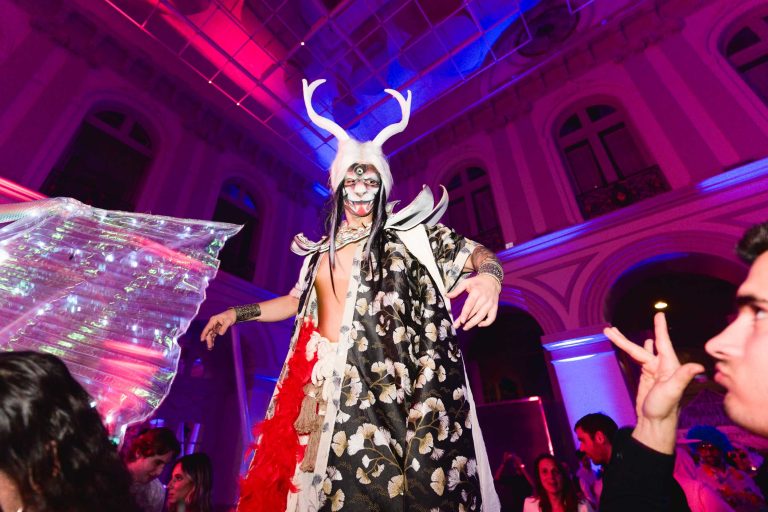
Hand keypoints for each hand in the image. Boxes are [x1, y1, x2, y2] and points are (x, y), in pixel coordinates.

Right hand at [200, 308, 235, 349]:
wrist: (234, 314)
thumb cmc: (231, 316)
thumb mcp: (228, 321)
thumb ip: (224, 327)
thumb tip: (220, 334)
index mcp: (213, 320)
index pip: (207, 327)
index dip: (204, 334)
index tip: (202, 339)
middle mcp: (213, 323)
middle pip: (209, 332)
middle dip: (208, 339)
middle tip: (209, 347)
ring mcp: (215, 326)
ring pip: (211, 334)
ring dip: (210, 340)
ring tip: (210, 348)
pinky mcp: (217, 328)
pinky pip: (214, 334)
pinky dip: (213, 339)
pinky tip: (212, 344)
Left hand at [447, 274, 499, 330]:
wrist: (492, 280)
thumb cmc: (478, 282)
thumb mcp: (466, 282)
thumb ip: (457, 290)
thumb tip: (447, 295)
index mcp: (476, 292)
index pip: (470, 304)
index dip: (465, 313)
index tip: (461, 320)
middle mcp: (484, 298)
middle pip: (474, 312)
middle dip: (466, 320)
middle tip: (457, 326)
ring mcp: (490, 304)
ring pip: (482, 316)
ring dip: (473, 323)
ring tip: (466, 327)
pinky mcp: (494, 307)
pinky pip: (492, 317)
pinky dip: (487, 323)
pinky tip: (479, 325)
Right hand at [604, 312, 703, 453]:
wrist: (655, 424)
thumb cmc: (664, 409)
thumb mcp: (673, 392)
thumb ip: (683, 377)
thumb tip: (698, 366)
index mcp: (669, 366)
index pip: (662, 343)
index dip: (660, 328)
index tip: (659, 314)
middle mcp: (662, 366)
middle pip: (641, 348)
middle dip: (624, 339)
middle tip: (610, 328)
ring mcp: (653, 371)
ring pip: (638, 352)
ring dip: (625, 343)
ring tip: (612, 333)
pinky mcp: (646, 377)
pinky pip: (639, 359)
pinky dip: (635, 351)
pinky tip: (637, 346)